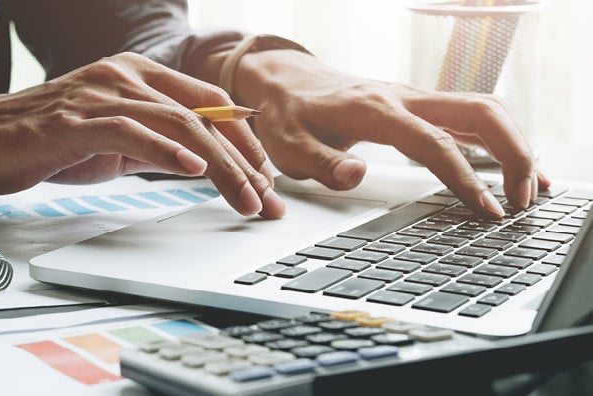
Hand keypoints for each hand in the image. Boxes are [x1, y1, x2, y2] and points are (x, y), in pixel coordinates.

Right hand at [0, 53, 284, 216]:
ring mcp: (101, 95)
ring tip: (247, 199)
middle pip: (205, 115)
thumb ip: (147, 143)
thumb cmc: (35, 140)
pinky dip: (169, 152)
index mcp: (134, 77)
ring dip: (222, 166)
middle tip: (269, 199)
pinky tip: (195, 169)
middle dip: (245, 161)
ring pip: (180, 125)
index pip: (208, 105)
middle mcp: (124, 77)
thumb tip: (192, 162)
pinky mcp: (78, 120)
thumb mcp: (105, 140)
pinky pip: (135, 133)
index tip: (263, 178)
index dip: (243, 142)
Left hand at [229, 49, 548, 217]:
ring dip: (515, 145)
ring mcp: (417, 99)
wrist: (286, 83)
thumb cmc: (288, 116)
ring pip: (484, 110)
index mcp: (375, 109)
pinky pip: (471, 117)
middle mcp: (404, 98)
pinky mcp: (421, 107)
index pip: (433, 142)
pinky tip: (513, 169)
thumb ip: (321, 163)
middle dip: (512, 153)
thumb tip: (356, 174)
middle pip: (480, 112)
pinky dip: (500, 141)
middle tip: (522, 200)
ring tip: (529, 190)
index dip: (464, 176)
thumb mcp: (289, 146)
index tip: (485, 209)